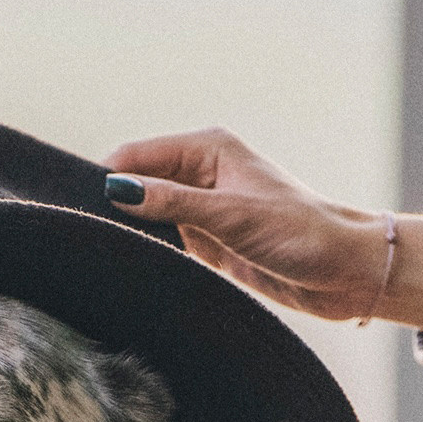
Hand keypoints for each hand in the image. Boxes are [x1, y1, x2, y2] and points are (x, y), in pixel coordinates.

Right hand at [103, 128, 422, 333]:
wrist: (343, 272)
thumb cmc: (301, 233)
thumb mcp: (231, 216)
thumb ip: (171, 203)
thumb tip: (116, 191)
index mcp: (207, 149)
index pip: (135, 155)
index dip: (106, 178)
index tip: (80, 208)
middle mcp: (199, 173)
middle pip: (134, 183)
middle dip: (112, 205)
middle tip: (87, 234)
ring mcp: (200, 207)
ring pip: (144, 213)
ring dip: (130, 230)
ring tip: (107, 251)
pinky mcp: (205, 239)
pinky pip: (161, 239)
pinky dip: (147, 248)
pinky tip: (133, 263)